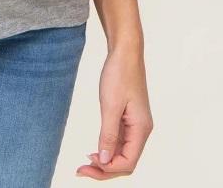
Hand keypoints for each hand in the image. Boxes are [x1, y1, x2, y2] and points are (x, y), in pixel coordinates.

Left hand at [76, 46, 152, 178]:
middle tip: (80, 171)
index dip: (108, 169)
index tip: (87, 164)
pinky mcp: (127, 118)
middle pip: (125, 162)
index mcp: (141, 129)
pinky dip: (107, 148)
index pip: (128, 163)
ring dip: (105, 161)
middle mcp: (141, 130)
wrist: (124, 52)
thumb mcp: (110, 105)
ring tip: (84, 164)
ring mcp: (135, 125)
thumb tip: (104, 161)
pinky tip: (94, 150)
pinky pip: (119, 141)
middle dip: (104, 169)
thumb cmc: (119, 75)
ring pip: (122, 153)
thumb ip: (108, 134)